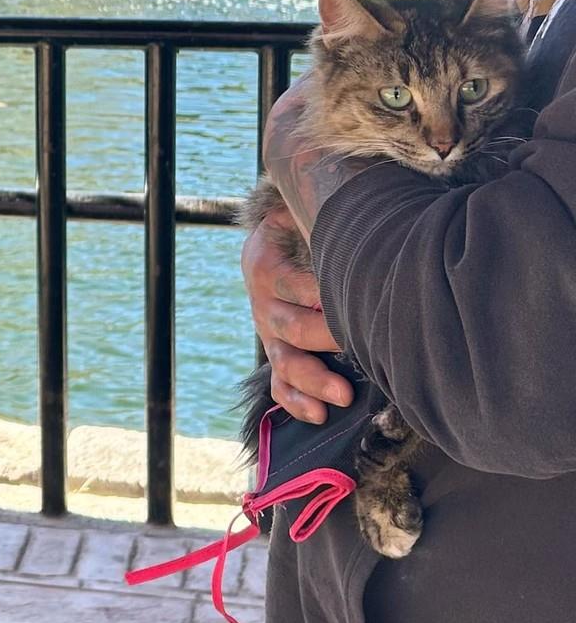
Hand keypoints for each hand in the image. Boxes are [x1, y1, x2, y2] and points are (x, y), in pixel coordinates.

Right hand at [242, 206, 353, 423]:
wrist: (284, 232)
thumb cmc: (308, 221)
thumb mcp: (305, 209)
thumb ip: (320, 212)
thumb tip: (361, 210)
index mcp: (263, 259)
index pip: (288, 281)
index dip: (319, 294)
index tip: (353, 297)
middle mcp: (261, 297)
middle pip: (289, 325)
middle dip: (326, 338)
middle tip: (359, 343)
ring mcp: (267, 328)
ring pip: (283, 360)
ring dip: (312, 379)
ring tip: (343, 395)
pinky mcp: (276, 349)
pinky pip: (278, 383)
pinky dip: (296, 401)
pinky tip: (319, 414)